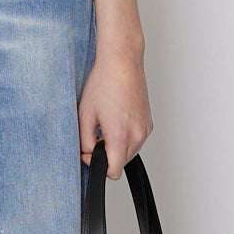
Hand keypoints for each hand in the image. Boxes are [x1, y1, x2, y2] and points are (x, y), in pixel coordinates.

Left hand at [78, 46, 153, 176]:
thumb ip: (85, 141)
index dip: (97, 166)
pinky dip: (125, 137)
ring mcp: (145, 129)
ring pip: (129, 152)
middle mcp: (137, 135)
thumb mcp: (85, 115)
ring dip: (116, 146)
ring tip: (106, 124)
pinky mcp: (148, 123)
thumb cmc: (104, 83)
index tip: (88, 152)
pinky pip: (136, 140)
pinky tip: (116, 120)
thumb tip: (88, 153)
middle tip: (94, 134)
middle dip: (106, 155)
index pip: (113, 171)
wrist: (122, 62)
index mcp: (121, 136)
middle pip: (121, 162)